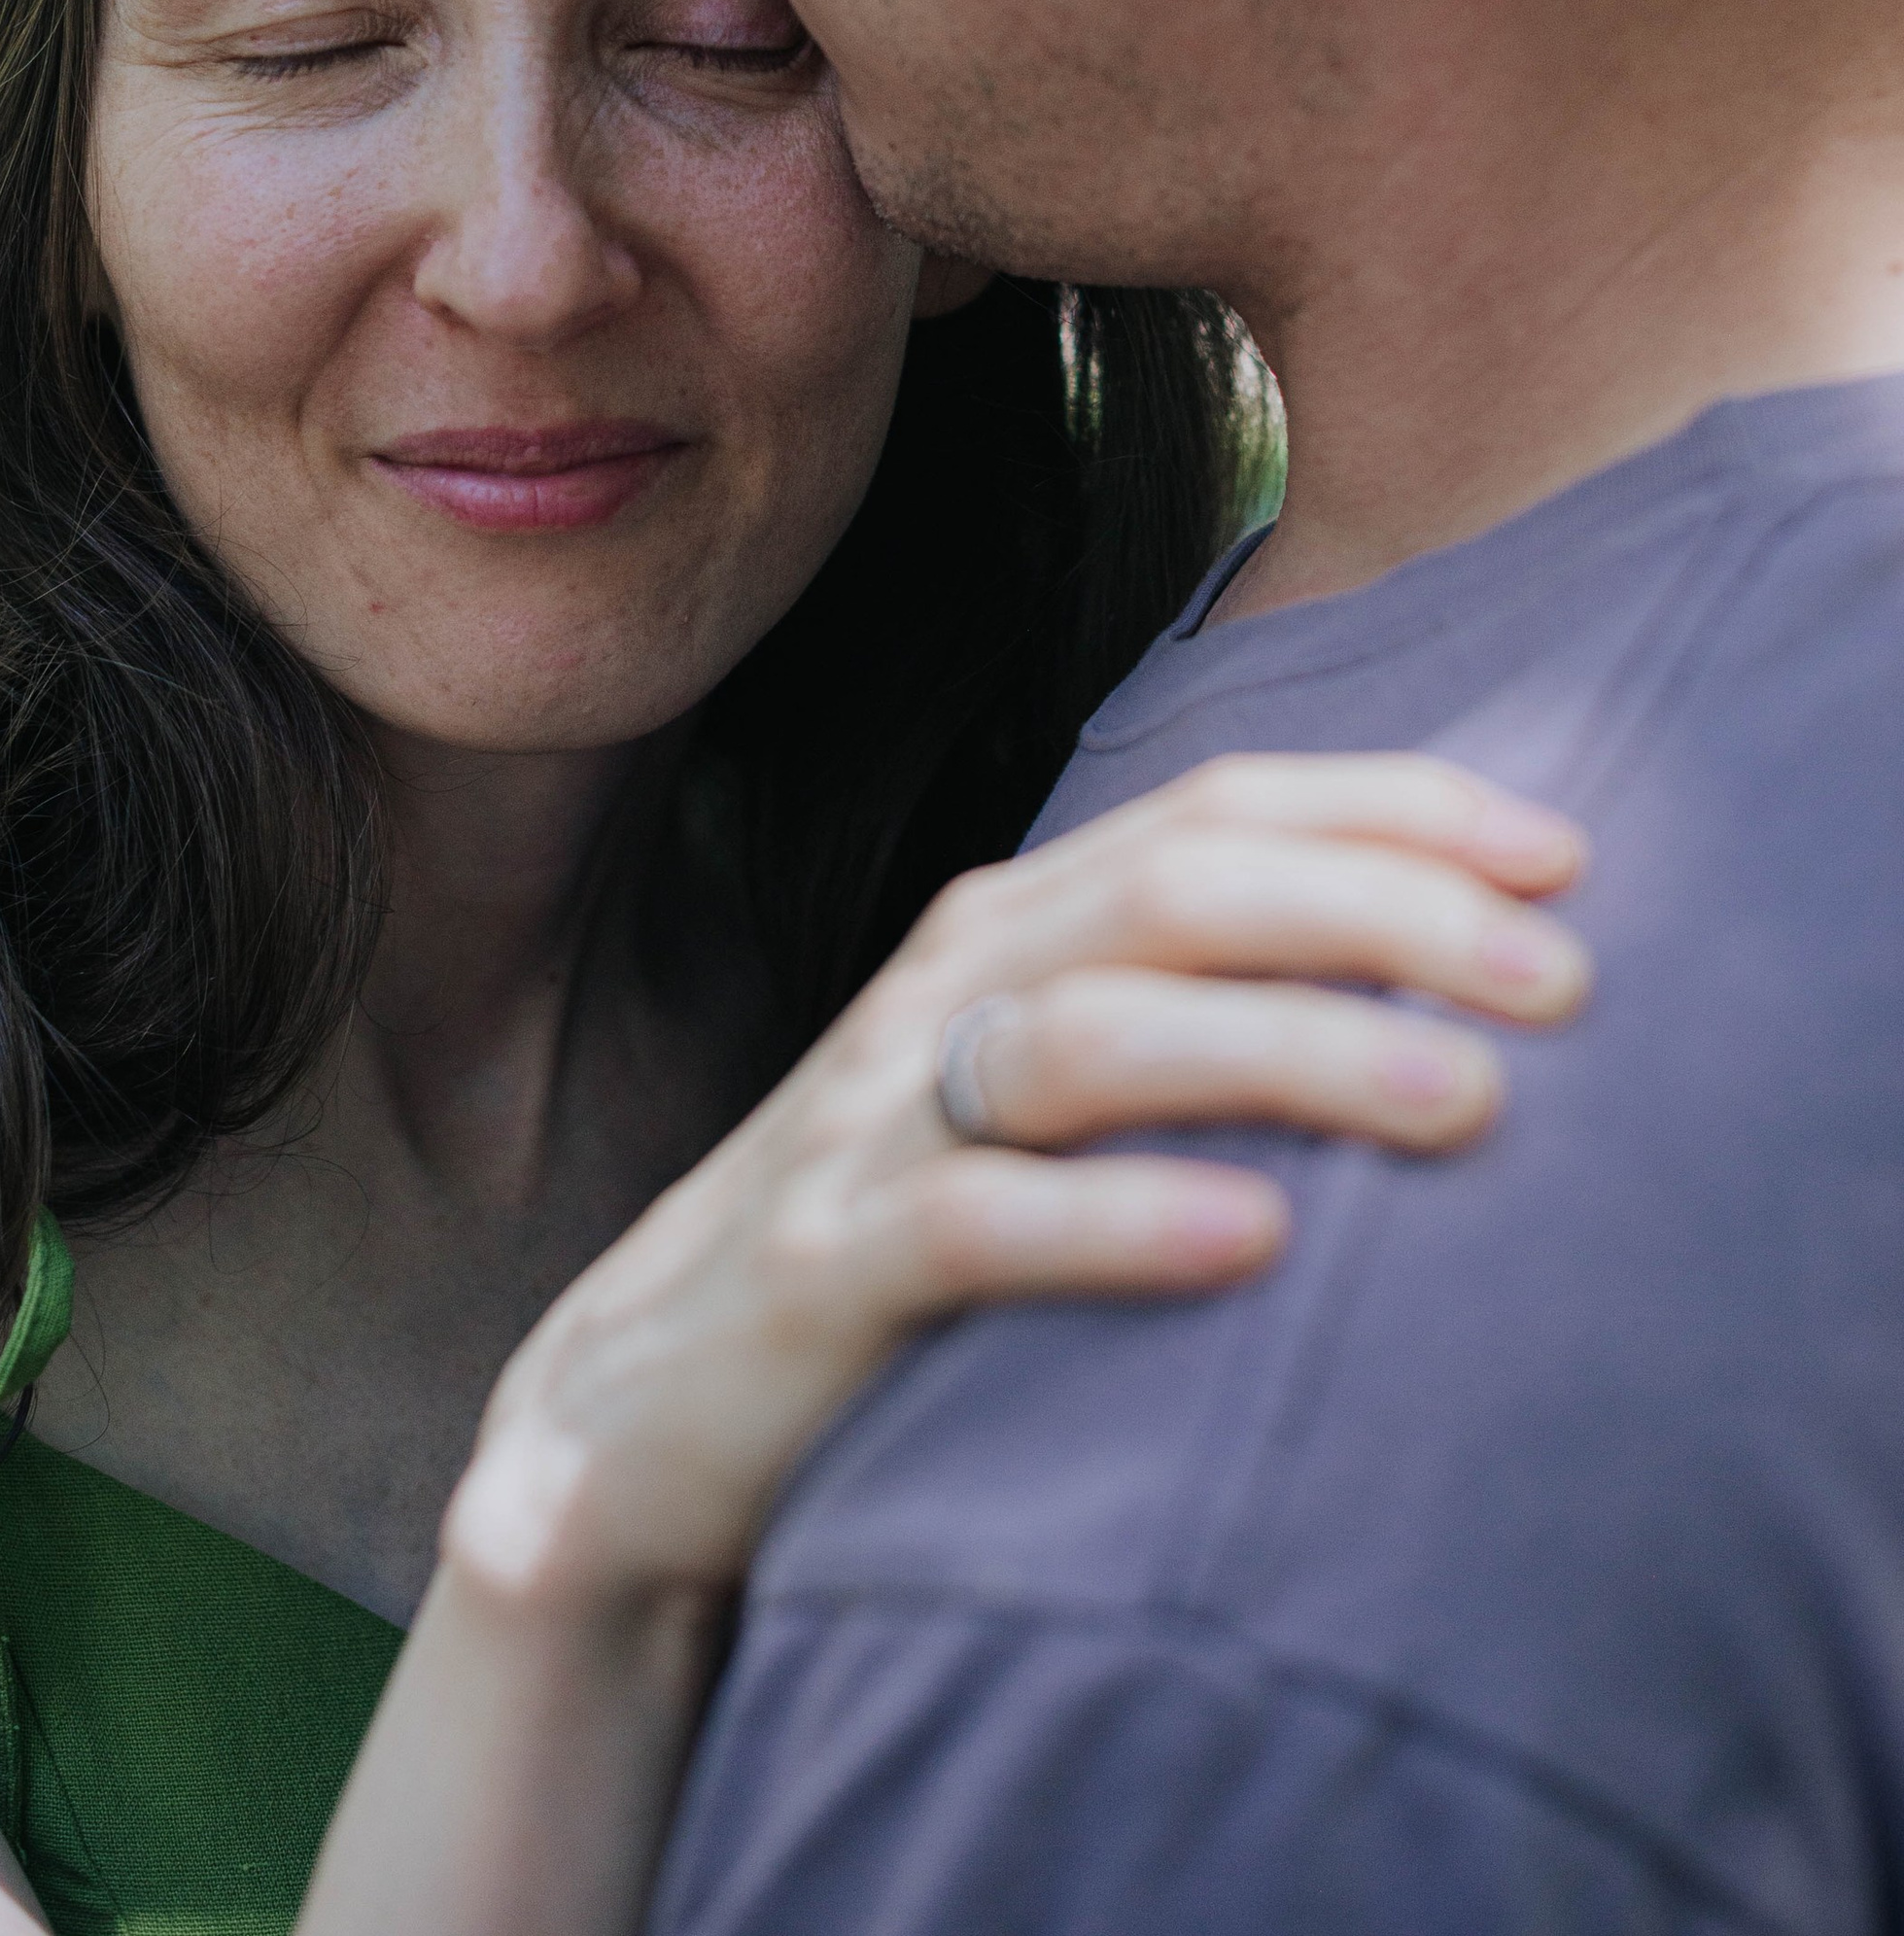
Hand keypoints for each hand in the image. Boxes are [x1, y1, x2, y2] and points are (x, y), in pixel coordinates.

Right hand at [443, 752, 1586, 1622]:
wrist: (642, 1399)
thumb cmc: (904, 1229)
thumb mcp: (1043, 1091)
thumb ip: (1192, 1014)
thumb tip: (1452, 985)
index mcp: (1014, 925)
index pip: (1217, 810)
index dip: (1391, 809)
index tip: (1565, 855)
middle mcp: (948, 989)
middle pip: (1171, 889)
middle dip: (1377, 911)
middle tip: (1561, 982)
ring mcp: (874, 1125)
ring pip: (1087, 1036)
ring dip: (1287, 1050)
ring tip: (1462, 1102)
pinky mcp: (821, 1275)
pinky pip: (972, 1225)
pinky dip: (1117, 1222)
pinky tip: (1253, 1240)